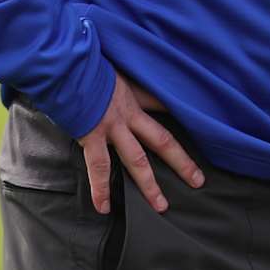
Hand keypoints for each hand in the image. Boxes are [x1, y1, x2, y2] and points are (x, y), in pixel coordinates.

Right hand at [79, 72, 204, 215]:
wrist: (68, 65)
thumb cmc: (86, 63)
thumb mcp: (114, 65)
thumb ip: (123, 75)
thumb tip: (125, 62)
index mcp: (135, 95)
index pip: (165, 104)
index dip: (181, 114)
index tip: (202, 127)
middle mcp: (129, 113)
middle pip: (163, 140)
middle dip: (181, 162)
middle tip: (198, 181)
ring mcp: (112, 126)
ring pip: (137, 160)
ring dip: (149, 185)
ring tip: (161, 206)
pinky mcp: (92, 135)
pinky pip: (99, 167)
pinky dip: (101, 189)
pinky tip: (104, 207)